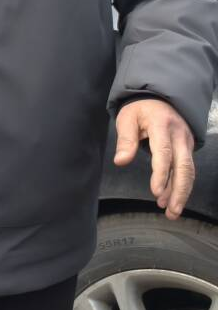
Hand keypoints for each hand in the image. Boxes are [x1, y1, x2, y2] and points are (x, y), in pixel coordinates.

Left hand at [114, 98, 195, 219]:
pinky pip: (187, 170)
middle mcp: (179, 136)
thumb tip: (120, 161)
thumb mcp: (127, 118)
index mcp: (162, 126)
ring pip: (188, 171)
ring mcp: (186, 143)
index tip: (156, 191)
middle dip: (178, 191)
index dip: (162, 174)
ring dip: (182, 193)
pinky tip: (172, 199)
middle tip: (170, 211)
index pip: (164, 153)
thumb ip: (126, 140)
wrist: (161, 98)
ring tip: (171, 211)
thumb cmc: (141, 108)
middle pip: (183, 167)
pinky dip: (181, 186)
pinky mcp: (187, 149)